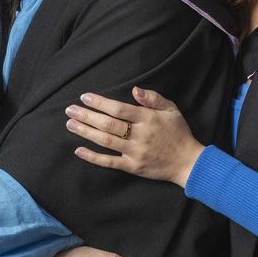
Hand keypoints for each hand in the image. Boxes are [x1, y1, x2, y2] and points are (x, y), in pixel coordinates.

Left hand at [66, 87, 204, 187]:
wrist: (188, 162)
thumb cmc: (178, 132)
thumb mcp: (171, 110)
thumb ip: (153, 98)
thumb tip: (135, 89)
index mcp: (148, 119)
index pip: (119, 109)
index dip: (100, 103)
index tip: (85, 97)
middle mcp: (140, 135)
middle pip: (108, 124)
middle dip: (86, 116)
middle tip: (69, 110)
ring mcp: (135, 152)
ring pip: (106, 141)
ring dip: (85, 132)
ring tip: (70, 125)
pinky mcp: (132, 167)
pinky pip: (109, 162)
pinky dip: (93, 157)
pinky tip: (79, 150)